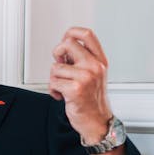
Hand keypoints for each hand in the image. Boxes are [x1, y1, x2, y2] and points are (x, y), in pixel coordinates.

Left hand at [49, 27, 124, 154]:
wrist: (97, 122)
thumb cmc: (92, 99)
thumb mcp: (93, 74)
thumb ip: (81, 60)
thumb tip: (63, 47)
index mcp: (100, 60)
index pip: (87, 34)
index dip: (72, 32)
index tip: (65, 39)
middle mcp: (94, 66)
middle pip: (67, 44)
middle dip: (57, 53)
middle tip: (60, 64)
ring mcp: (86, 77)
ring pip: (56, 67)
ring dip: (54, 78)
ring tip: (63, 87)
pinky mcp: (75, 89)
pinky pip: (53, 82)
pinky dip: (53, 90)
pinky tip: (61, 96)